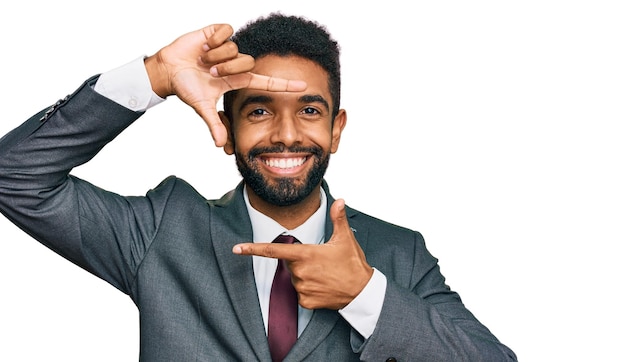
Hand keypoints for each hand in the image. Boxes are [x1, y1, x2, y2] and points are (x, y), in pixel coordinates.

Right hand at [144, 24, 306, 146]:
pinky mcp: (218, 32)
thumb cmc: (186, 86)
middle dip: (226, 68)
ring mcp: (228, 48)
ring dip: (216, 56)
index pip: (266, 82)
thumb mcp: (202, 106)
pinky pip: (226, 32)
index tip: (304, 86)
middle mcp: (236, 64)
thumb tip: (220, 145)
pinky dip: (214, 39)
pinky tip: (205, 45)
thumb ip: (214, 123)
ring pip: (234, 48)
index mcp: (237, 80)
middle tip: (210, 73)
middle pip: (246, 62)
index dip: (284, 85)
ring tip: (203, 60)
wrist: (168, 69)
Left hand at [233, 199, 373, 309]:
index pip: (274, 250)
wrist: (362, 293)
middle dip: (301, 260)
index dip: (253, 249)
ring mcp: (302, 288)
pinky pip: (300, 294)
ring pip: (295, 278)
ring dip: (305, 275)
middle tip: (322, 262)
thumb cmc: (353, 264)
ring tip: (325, 275)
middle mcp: (300, 272)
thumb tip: (339, 200)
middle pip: (290, 263)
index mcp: (305, 254)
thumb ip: (338, 218)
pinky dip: (309, 290)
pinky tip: (323, 287)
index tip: (237, 248)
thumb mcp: (345, 239)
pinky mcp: (305, 302)